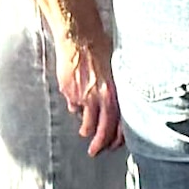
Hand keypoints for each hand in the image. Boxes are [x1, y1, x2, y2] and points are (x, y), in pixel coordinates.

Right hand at [55, 23, 120, 155]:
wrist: (79, 36)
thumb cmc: (100, 48)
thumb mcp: (116, 70)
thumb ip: (116, 90)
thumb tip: (118, 107)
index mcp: (115, 92)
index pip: (119, 124)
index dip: (117, 138)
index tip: (113, 146)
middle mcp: (100, 97)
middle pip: (101, 130)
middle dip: (98, 145)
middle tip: (95, 152)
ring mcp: (82, 96)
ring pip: (85, 122)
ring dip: (86, 129)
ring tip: (85, 131)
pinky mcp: (68, 92)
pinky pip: (73, 106)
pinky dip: (76, 107)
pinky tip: (78, 102)